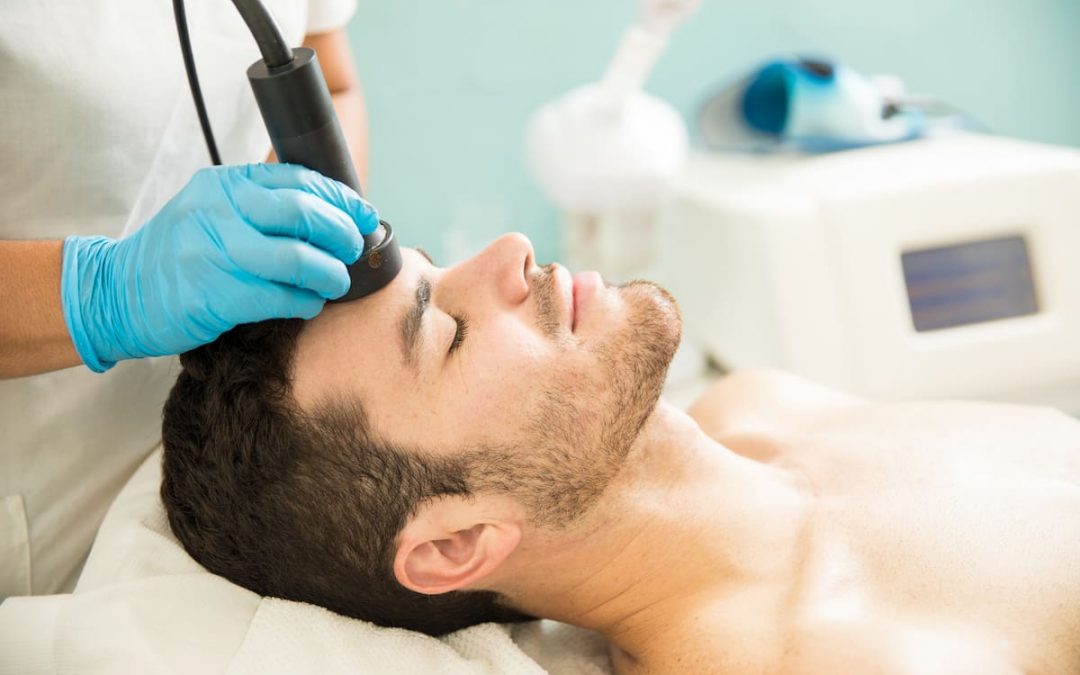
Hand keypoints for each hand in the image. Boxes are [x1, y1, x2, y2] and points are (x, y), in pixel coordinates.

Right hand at [61, 163, 377, 371]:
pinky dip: (305, 302)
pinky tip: (309, 304)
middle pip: (303, 213)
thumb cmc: (178, 256)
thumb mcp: (213, 212)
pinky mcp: (215, 293)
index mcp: (225, 184)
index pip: (298, 180)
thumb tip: (332, 217)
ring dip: (330, 273)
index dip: (340, 199)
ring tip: (336, 282)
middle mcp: (220, 210)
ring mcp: (215, 251)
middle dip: (341, 233)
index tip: (365, 216)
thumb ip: (261, 208)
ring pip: (297, 257)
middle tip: (354, 250)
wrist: (116, 291)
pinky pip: (279, 296)